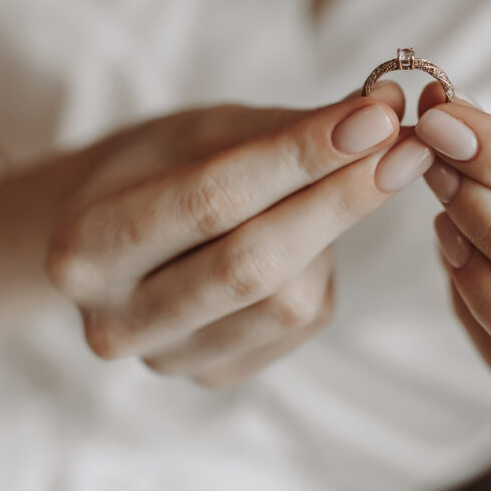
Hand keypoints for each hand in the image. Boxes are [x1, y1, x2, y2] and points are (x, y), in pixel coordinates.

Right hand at [46, 83, 436, 386]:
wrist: (117, 233)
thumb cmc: (160, 168)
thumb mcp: (203, 131)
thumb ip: (285, 129)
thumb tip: (381, 113)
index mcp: (85, 248)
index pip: (210, 201)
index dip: (300, 158)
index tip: (375, 120)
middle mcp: (114, 321)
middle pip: (251, 266)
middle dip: (339, 201)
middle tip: (404, 147)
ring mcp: (165, 360)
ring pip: (286, 304)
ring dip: (332, 238)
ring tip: (336, 188)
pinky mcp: (212, 377)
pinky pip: (297, 325)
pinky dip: (320, 272)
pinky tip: (307, 238)